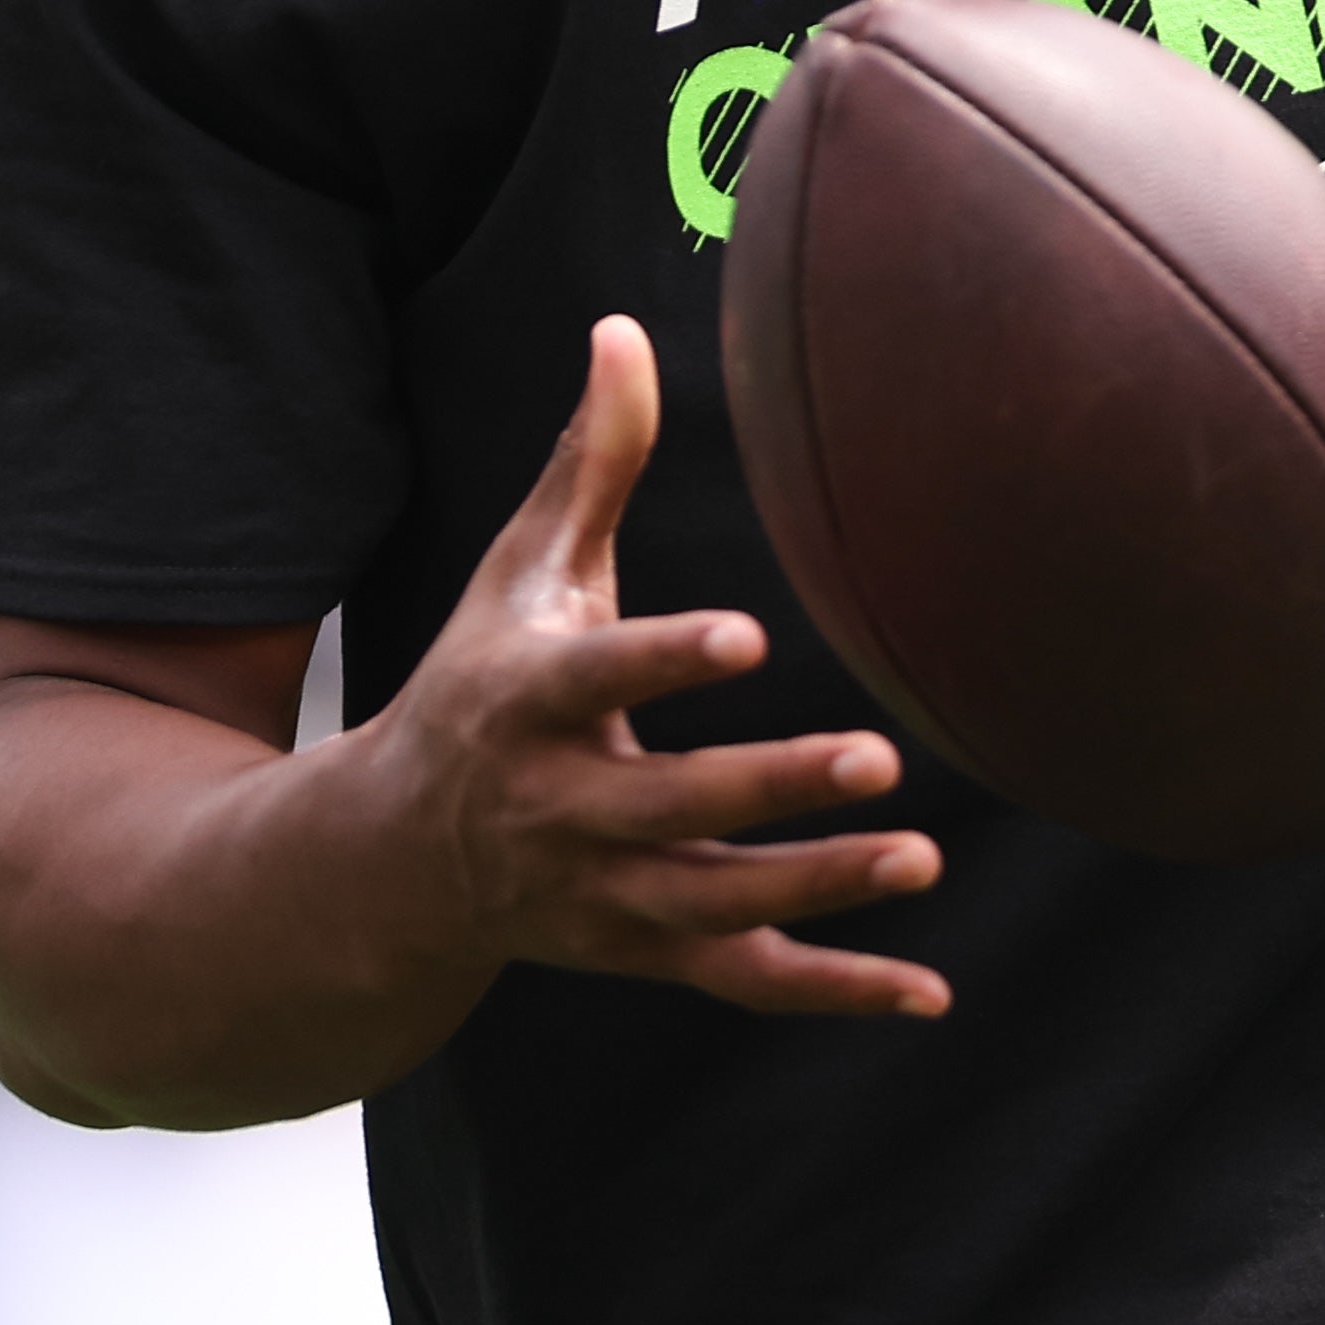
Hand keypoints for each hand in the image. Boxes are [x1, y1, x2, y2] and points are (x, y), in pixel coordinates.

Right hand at [362, 317, 950, 1018]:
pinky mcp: (645, 951)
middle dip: (770, 788)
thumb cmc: (477, 685)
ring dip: (818, 889)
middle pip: (671, 808)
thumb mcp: (517, 575)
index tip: (751, 635)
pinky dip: (834, 994)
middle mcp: (557, 811)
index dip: (669, 661)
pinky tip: (931, 996)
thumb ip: (587, 463)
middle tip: (881, 758)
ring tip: (924, 856)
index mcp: (522, 704)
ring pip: (714, 906)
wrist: (392, 864)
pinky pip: (744, 983)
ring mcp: (602, 895)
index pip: (598, 681)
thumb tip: (624, 327)